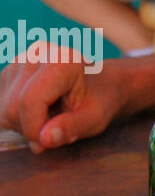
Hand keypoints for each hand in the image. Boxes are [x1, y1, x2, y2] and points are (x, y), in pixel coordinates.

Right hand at [0, 42, 123, 151]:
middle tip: (56, 128)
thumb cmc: (101, 101)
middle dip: (30, 128)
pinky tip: (40, 111)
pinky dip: (18, 117)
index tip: (48, 141)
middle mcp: (37, 54)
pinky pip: (1, 106)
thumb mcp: (95, 119)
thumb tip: (44, 138)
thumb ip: (72, 127)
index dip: (34, 129)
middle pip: (12, 107)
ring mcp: (19, 61)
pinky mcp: (9, 72)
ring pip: (4, 110)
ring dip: (24, 124)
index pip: (29, 101)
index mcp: (62, 60)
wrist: (103, 84)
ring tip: (51, 117)